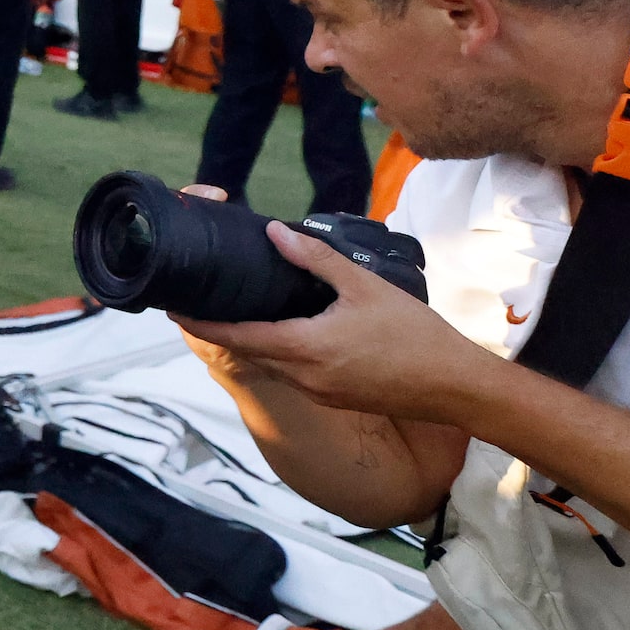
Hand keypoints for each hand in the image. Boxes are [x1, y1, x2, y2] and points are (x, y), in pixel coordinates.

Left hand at [171, 213, 486, 423]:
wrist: (456, 386)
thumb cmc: (415, 334)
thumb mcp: (364, 287)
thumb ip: (316, 259)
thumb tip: (275, 231)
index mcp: (303, 349)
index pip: (235, 336)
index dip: (200, 323)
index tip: (173, 308)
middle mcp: (302, 377)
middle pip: (247, 351)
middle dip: (221, 329)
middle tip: (202, 301)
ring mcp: (318, 392)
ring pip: (269, 363)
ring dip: (251, 340)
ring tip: (238, 309)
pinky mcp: (335, 398)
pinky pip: (293, 373)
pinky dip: (279, 352)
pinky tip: (285, 330)